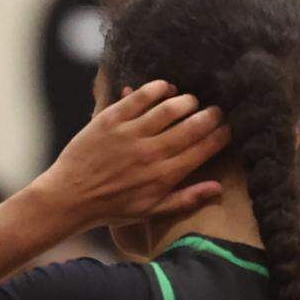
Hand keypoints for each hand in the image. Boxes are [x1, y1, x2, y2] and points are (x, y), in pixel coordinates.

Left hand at [37, 80, 230, 229]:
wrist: (70, 198)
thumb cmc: (111, 207)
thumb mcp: (150, 211)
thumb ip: (185, 199)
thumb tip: (218, 188)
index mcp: (164, 176)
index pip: (203, 150)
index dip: (221, 135)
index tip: (229, 127)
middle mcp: (151, 153)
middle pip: (193, 126)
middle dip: (211, 115)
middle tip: (216, 110)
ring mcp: (131, 135)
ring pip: (170, 108)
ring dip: (186, 100)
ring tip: (191, 101)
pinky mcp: (111, 120)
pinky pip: (140, 97)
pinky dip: (157, 88)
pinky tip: (166, 88)